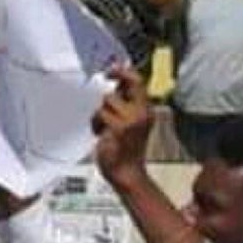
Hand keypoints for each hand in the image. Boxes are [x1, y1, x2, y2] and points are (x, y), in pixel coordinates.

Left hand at [92, 65, 152, 183]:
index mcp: (146, 109)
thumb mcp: (129, 120)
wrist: (126, 172)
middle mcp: (142, 112)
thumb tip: (115, 81)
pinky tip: (101, 134)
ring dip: (99, 113)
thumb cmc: (125, 147)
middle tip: (103, 100)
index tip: (110, 70)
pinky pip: (100, 115)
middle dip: (108, 94)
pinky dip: (96, 123)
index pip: (138, 82)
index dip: (123, 72)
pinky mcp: (119, 128)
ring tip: (103, 127)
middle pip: (123, 87)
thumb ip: (124, 101)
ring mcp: (131, 120)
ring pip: (106, 101)